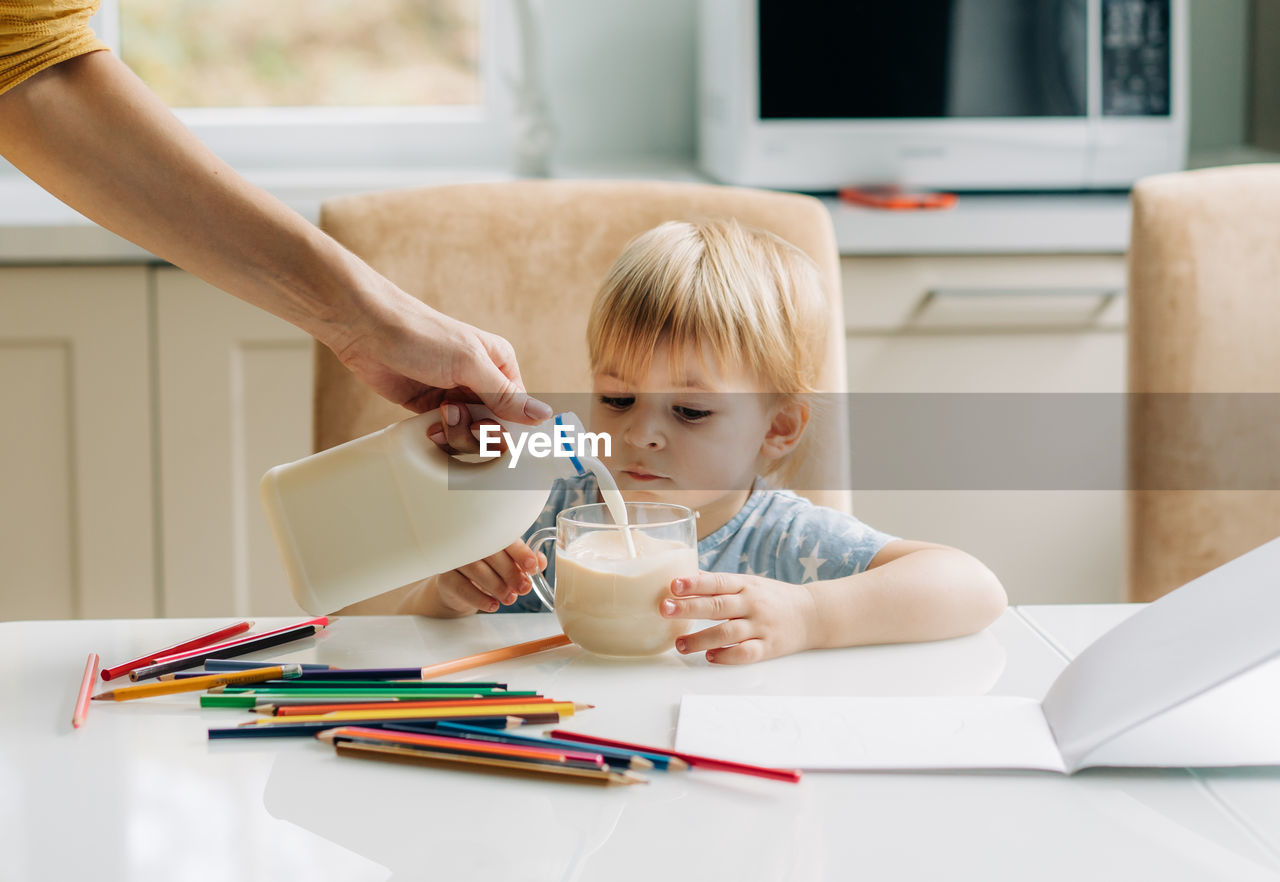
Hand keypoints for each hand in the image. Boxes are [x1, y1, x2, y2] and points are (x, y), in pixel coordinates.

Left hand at [331, 296, 551, 425]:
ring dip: (454, 434)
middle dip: (475, 431)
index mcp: (500, 365)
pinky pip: (444, 435)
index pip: (519, 411)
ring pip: (469, 436)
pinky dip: (437, 436)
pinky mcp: (429, 407)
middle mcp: (481, 381)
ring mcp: (454, 396)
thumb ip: (505, 395)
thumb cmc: (419, 334)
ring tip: (438, 415)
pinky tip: (427, 425)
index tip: (487, 430)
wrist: (365, 329)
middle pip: (494, 428)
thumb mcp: (468, 363)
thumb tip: (544, 415)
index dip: (506, 427)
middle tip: (455, 414)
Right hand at [423, 540, 546, 614]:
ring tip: (510, 599)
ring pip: (476, 569)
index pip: (505, 538)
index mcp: (488, 536)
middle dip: (511, 572)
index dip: (520, 552)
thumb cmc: (488, 570)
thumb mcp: (509, 565)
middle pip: (490, 554)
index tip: (532, 566)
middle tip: (524, 588)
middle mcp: (470, 543)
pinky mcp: (445, 577)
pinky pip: (461, 586)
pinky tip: (492, 605)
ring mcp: (455, 559)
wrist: (459, 587)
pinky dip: (479, 597)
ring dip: (496, 586)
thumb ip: (525, 562)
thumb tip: (540, 561)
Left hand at [659, 572, 820, 663]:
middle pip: (718, 606)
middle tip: (665, 609)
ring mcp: (761, 626)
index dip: (694, 583)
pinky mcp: (769, 647)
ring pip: (728, 633)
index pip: (717, 582)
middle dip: (689, 608)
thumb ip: (719, 583)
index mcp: (746, 585)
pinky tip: (710, 657)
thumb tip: (686, 577)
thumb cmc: (773, 598)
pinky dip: (727, 656)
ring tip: (680, 644)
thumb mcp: (749, 583)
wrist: (813, 614)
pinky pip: (746, 653)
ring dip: (701, 639)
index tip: (673, 585)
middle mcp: (752, 604)